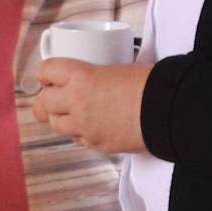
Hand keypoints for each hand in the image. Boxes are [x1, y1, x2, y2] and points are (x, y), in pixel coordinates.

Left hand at [32, 60, 151, 154]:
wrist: (168, 112)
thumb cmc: (150, 84)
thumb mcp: (119, 66)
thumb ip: (100, 73)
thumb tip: (99, 72)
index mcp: (81, 77)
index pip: (47, 71)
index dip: (45, 73)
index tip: (48, 75)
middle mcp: (77, 103)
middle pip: (44, 102)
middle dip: (46, 99)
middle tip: (54, 96)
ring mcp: (85, 127)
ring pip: (56, 125)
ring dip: (60, 117)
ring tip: (71, 112)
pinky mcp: (96, 144)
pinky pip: (77, 139)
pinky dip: (78, 132)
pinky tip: (89, 125)